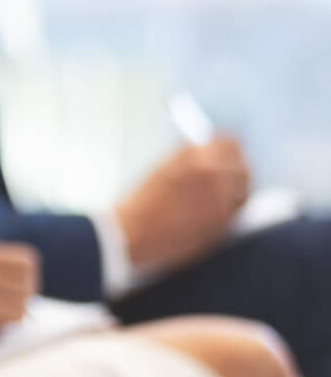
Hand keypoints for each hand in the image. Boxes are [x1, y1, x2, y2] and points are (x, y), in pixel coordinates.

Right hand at [116, 140, 251, 273]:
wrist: (132, 233)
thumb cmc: (141, 200)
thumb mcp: (164, 167)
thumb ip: (191, 157)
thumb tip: (213, 151)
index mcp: (196, 157)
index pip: (230, 143)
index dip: (229, 145)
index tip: (228, 148)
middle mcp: (214, 176)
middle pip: (243, 165)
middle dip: (238, 165)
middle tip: (234, 167)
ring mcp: (222, 201)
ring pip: (245, 188)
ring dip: (238, 186)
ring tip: (225, 189)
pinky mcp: (223, 223)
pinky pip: (238, 208)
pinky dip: (232, 205)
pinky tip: (218, 206)